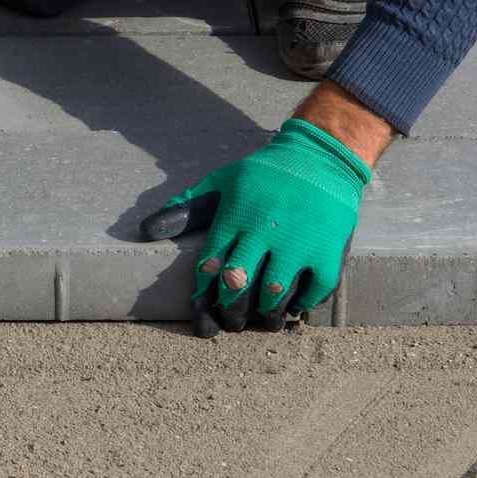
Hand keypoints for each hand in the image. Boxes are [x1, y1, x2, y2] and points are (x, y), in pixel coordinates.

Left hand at [140, 118, 371, 336]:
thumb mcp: (223, 181)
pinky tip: (294, 305)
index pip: (209, 266)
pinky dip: (302, 305)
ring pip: (274, 294)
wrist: (321, 157)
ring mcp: (299, 242)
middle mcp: (266, 231)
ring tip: (263, 317)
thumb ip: (187, 207)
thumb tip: (147, 230)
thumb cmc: (265, 174)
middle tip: (232, 320)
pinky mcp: (329, 250)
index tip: (206, 303)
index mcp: (236, 216)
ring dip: (265, 313)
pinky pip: (314, 292)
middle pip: (237, 284)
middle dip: (230, 310)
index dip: (204, 292)